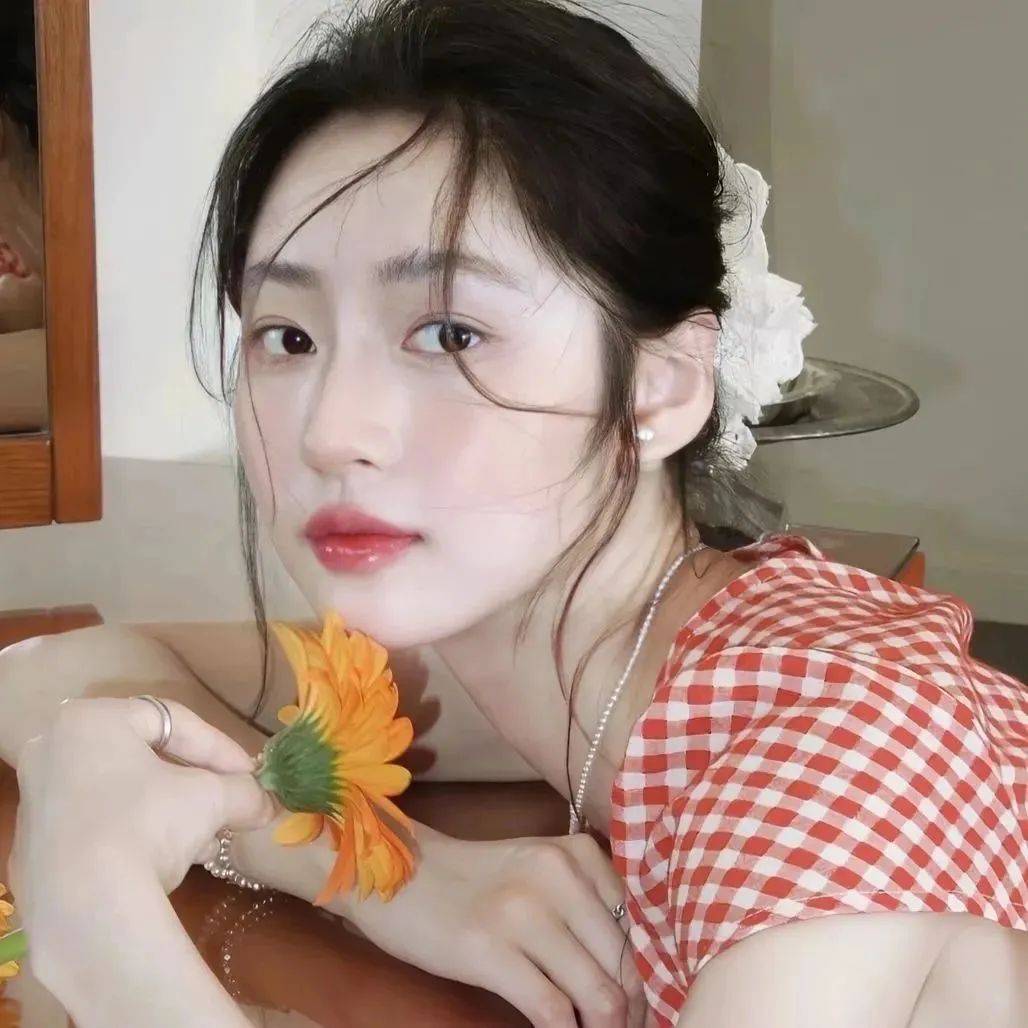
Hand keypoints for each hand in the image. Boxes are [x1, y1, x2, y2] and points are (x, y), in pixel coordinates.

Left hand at [9, 696, 275, 946]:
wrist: (86, 912)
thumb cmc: (147, 825)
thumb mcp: (210, 799)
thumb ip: (242, 792)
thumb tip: (266, 804)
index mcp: (90, 721)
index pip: (171, 720)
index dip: (218, 747)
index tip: (249, 775)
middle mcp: (52, 751)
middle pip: (141, 757)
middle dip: (191, 782)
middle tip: (226, 802)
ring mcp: (35, 802)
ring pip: (118, 793)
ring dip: (166, 811)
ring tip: (204, 840)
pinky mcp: (31, 851)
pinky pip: (94, 829)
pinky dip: (131, 837)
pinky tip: (164, 863)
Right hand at [343, 822, 647, 1027]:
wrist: (400, 874)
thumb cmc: (475, 879)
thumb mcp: (539, 870)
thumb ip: (585, 902)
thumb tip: (632, 970)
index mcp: (577, 853)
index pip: (639, 924)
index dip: (648, 973)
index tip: (644, 1003)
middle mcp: (558, 874)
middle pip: (624, 964)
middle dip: (630, 1011)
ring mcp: (522, 912)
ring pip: (598, 993)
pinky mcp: (489, 950)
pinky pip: (551, 1011)